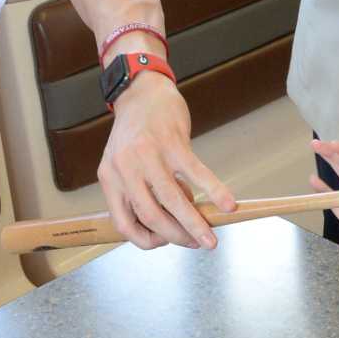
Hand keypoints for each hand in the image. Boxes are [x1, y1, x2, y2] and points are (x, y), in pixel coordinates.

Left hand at [100, 73, 235, 248]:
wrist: (141, 93)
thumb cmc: (135, 134)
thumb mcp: (123, 165)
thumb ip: (139, 193)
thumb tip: (170, 224)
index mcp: (109, 178)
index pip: (123, 223)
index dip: (145, 240)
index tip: (165, 243)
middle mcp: (125, 168)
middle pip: (150, 215)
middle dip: (176, 237)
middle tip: (195, 244)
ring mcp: (149, 154)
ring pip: (173, 199)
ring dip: (194, 223)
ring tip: (210, 238)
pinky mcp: (173, 142)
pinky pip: (197, 173)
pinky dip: (215, 191)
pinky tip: (228, 204)